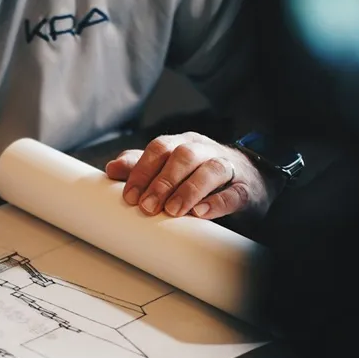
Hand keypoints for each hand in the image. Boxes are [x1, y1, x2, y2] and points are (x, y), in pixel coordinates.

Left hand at [105, 132, 280, 218]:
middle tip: (147, 206)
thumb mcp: (168, 168)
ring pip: (210, 169)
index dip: (142, 171)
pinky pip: (233, 192)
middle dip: (162, 182)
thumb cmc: (198, 174)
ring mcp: (228, 167)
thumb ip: (141, 167)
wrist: (248, 181)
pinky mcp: (245, 188)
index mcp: (182, 144)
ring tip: (172, 211)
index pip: (159, 148)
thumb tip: (110, 169)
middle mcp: (204, 150)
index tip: (129, 196)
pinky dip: (216, 202)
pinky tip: (201, 213)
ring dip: (188, 190)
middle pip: (183, 156)